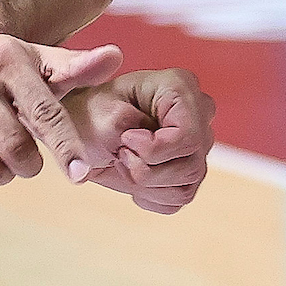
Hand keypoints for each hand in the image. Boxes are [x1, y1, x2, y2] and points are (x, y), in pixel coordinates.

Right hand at [0, 30, 125, 191]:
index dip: (65, 146)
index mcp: (6, 59)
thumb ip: (78, 66)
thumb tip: (115, 57)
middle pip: (14, 148)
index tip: (81, 175)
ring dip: (0, 172)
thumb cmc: (7, 63)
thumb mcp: (41, 59)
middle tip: (27, 157)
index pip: (43, 111)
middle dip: (29, 163)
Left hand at [65, 68, 217, 213]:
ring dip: (145, 184)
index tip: (125, 141)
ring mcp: (198, 144)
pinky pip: (179, 198)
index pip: (188, 135)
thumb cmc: (94, 113)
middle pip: (191, 165)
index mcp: (180, 86)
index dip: (155, 150)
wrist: (87, 130)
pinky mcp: (190, 170)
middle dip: (147, 170)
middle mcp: (198, 113)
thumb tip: (144, 137)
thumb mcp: (99, 112)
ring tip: (123, 161)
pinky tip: (134, 175)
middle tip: (120, 154)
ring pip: (186, 186)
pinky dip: (149, 195)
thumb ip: (121, 122)